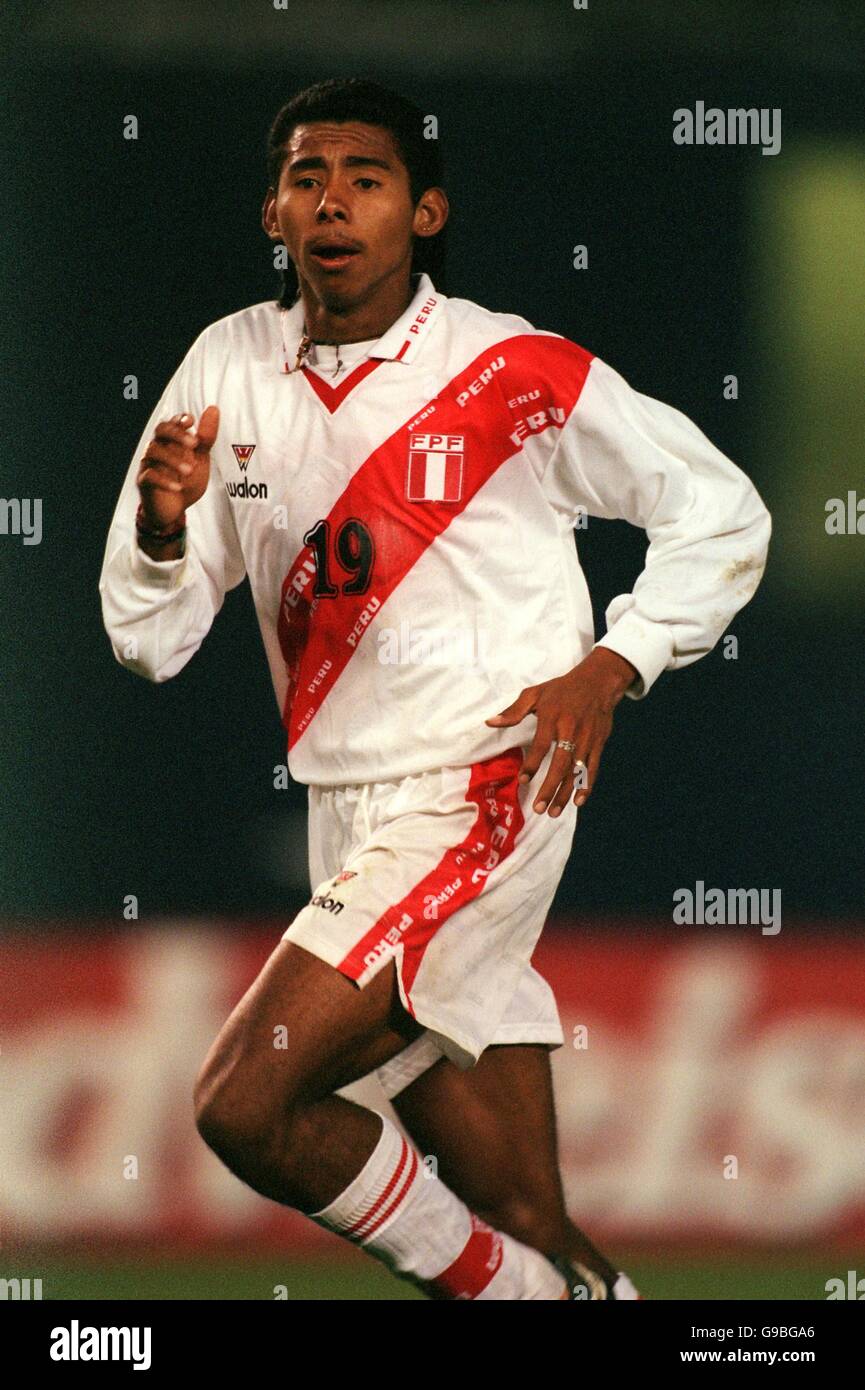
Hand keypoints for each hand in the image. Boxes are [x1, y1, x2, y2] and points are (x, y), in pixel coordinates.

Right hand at [136, 406, 219, 529]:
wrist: (174, 510)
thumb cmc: (186, 480)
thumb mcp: (201, 459)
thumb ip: (206, 438)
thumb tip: (213, 409)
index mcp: (172, 441)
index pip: (172, 422)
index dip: (180, 419)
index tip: (191, 421)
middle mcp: (159, 448)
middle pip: (160, 430)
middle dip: (177, 433)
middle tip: (194, 444)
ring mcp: (149, 463)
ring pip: (153, 451)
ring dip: (173, 459)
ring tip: (189, 470)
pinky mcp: (144, 481)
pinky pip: (149, 476)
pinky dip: (164, 480)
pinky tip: (178, 487)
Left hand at [485, 648, 638, 815]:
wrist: (598, 681)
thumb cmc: (561, 689)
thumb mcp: (535, 693)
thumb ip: (513, 711)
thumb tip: (490, 722)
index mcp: (553, 717)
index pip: (542, 744)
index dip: (532, 764)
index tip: (523, 780)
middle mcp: (571, 729)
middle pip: (561, 763)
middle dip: (550, 788)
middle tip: (538, 808)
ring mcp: (587, 738)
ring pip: (577, 771)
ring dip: (565, 793)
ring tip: (554, 812)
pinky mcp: (598, 743)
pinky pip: (592, 768)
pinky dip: (586, 786)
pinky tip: (578, 802)